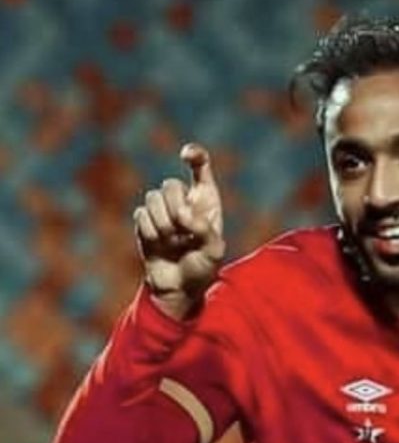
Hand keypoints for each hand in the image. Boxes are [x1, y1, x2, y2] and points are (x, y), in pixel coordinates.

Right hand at [133, 143, 224, 319]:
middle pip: (170, 184)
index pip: (201, 167)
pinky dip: (149, 232)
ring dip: (162, 223)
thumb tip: (183, 213)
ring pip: (152, 197)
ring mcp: (162, 210)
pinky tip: (159, 245)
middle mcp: (183, 200)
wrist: (179, 288)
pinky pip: (140, 215)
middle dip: (174, 207)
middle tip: (183, 230)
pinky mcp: (144, 222)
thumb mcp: (214, 251)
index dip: (195, 155)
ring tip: (173, 242)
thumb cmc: (202, 267)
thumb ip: (204, 229)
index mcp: (206, 200)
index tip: (186, 155)